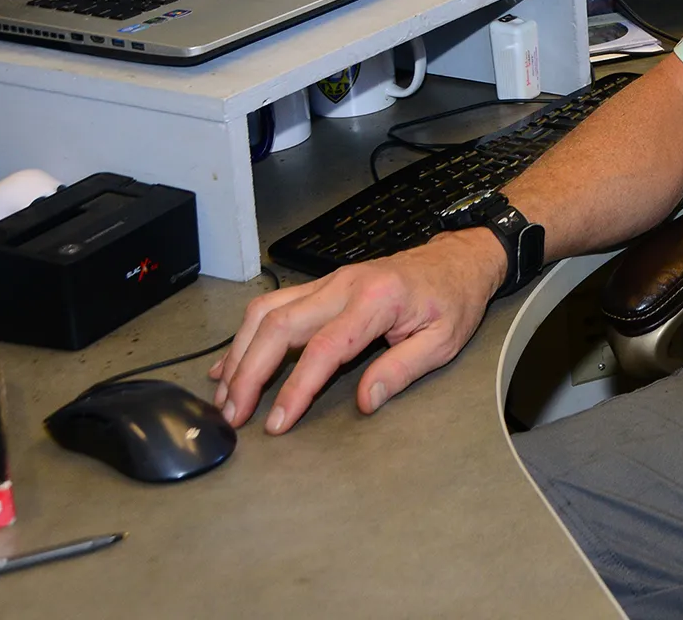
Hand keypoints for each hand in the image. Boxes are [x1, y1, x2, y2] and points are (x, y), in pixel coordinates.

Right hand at [208, 229, 504, 433]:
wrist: (456, 260)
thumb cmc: (452, 300)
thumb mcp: (443, 341)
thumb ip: (401, 370)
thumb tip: (363, 402)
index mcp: (375, 300)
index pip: (324, 348)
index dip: (296, 388)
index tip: (277, 423)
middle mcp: (344, 285)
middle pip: (279, 325)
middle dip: (250, 372)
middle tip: (233, 415)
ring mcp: (329, 282)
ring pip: (267, 311)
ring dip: (241, 352)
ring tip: (225, 395)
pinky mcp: (323, 285)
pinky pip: (274, 305)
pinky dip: (247, 335)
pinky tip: (231, 363)